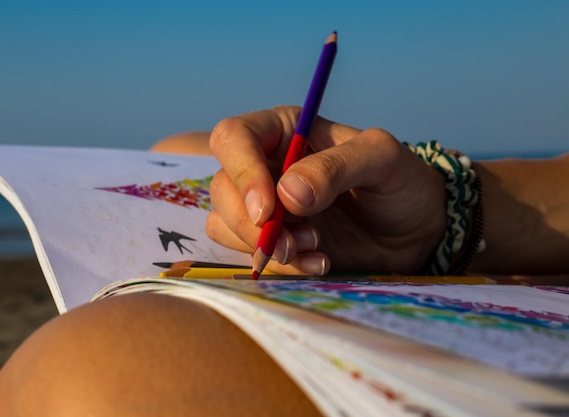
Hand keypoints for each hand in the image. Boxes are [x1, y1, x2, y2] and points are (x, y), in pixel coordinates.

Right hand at [206, 106, 446, 274]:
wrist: (416, 229)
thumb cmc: (401, 182)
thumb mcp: (382, 159)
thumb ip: (337, 166)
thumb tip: (286, 194)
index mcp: (284, 131)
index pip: (233, 138)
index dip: (242, 172)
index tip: (268, 210)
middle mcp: (266, 165)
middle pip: (222, 188)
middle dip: (253, 223)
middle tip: (295, 241)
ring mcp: (266, 206)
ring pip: (225, 223)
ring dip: (264, 246)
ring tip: (315, 249)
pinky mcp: (273, 240)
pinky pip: (247, 253)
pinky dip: (277, 265)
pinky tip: (316, 262)